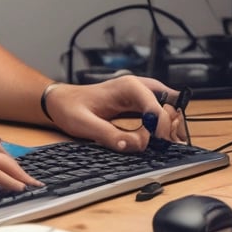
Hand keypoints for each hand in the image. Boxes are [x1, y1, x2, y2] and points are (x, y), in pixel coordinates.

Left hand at [43, 76, 186, 151]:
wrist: (62, 101)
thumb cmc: (70, 107)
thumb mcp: (84, 124)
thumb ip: (108, 135)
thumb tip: (132, 145)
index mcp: (127, 86)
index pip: (157, 105)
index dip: (161, 125)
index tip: (157, 142)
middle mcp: (137, 87)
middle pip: (170, 104)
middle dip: (170, 126)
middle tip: (162, 145)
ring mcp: (140, 94)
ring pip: (169, 107)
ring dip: (170, 126)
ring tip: (160, 144)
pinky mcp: (139, 103)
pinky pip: (161, 112)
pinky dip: (164, 126)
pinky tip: (158, 139)